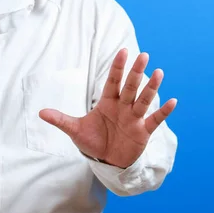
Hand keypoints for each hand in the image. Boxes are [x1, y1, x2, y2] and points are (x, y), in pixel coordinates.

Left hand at [40, 49, 176, 168]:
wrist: (106, 161)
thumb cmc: (92, 141)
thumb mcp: (75, 130)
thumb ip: (61, 120)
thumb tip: (40, 112)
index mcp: (107, 102)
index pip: (112, 81)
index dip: (117, 67)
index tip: (123, 51)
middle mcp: (122, 107)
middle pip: (130, 87)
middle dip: (136, 72)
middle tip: (144, 55)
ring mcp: (134, 118)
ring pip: (143, 100)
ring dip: (151, 88)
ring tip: (159, 72)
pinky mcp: (143, 132)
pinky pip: (155, 120)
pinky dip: (163, 112)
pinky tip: (173, 101)